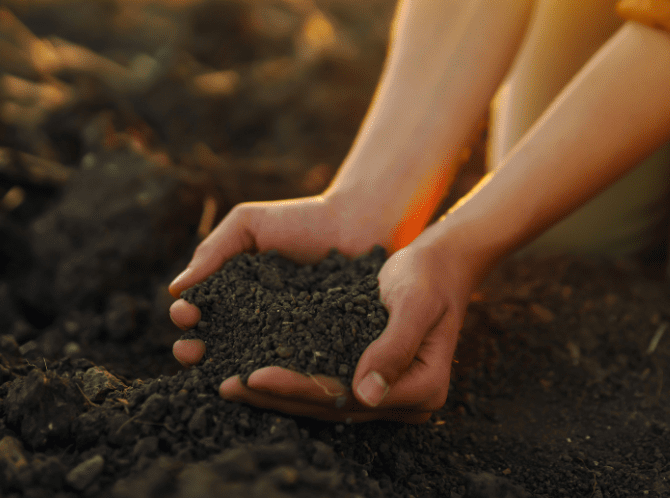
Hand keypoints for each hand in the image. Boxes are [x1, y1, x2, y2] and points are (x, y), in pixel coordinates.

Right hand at [167, 195, 382, 365]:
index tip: (185, 313)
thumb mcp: (249, 224)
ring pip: (249, 363)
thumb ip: (214, 250)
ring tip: (219, 371)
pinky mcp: (316, 350)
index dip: (186, 317)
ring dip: (228, 370)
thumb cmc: (300, 219)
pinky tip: (265, 378)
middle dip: (196, 351)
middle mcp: (253, 323)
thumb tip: (176, 289)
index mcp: (232, 295)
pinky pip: (293, 366)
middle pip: (215, 345)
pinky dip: (277, 376)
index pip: (199, 312)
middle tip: (191, 351)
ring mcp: (284, 339)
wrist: (356, 223)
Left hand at [219, 241, 472, 422]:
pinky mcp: (368, 376)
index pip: (349, 397)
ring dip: (276, 394)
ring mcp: (386, 392)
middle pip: (331, 405)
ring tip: (229, 383)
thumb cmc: (429, 275)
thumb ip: (394, 346)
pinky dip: (288, 379)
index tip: (257, 374)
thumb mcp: (415, 302)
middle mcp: (404, 400)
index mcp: (423, 389)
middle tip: (229, 384)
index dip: (300, 388)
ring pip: (323, 400)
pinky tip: (252, 372)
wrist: (441, 263)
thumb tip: (366, 394)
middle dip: (277, 396)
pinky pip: (324, 384)